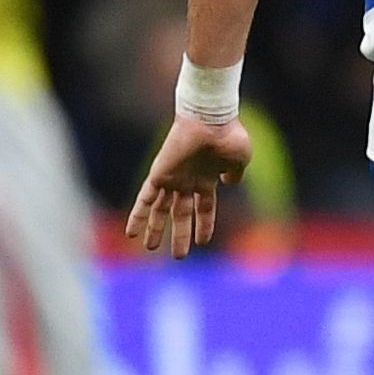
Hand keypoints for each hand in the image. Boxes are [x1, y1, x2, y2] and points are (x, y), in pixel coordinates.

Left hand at [126, 113, 252, 259]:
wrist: (210, 119)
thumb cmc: (229, 137)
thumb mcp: (240, 159)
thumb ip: (235, 174)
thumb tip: (228, 183)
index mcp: (208, 180)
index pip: (204, 208)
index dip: (204, 225)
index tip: (203, 242)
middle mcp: (187, 182)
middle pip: (180, 214)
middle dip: (179, 235)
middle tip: (178, 256)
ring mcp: (172, 178)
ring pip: (160, 210)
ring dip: (156, 229)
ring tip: (150, 248)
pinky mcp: (158, 174)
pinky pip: (145, 199)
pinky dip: (138, 216)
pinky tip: (131, 233)